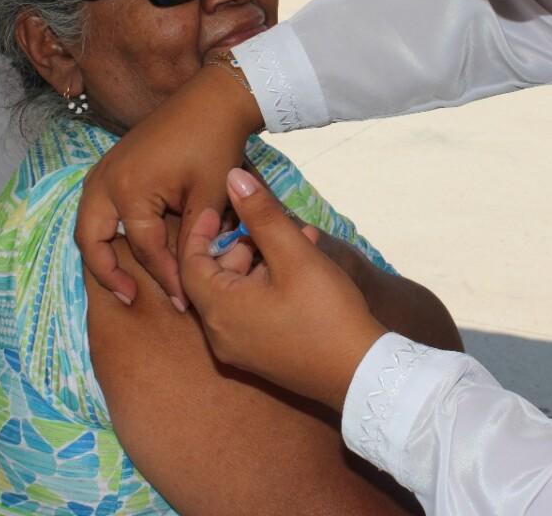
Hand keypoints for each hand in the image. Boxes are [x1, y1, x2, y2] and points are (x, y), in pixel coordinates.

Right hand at [74, 66, 262, 307]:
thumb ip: (193, 240)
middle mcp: (107, 180)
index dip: (166, 277)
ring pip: (86, 222)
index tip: (185, 300)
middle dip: (107, 273)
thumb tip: (186, 279)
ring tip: (122, 279)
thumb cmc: (215, 144)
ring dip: (99, 251)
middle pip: (91, 240)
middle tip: (130, 297)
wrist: (214, 100)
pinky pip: (95, 205)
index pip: (145, 250)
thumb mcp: (209, 197)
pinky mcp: (111, 163)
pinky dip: (102, 229)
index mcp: (130, 190)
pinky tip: (124, 245)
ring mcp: (104, 169)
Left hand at [180, 168, 388, 411]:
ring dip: (262, 262)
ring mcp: (241, 349)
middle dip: (241, 243)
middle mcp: (221, 335)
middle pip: (214, 278)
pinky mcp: (261, 356)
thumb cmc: (326, 312)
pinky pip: (251, 312)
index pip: (190, 263)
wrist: (361, 373)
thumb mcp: (294, 255)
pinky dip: (267, 285)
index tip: (223, 205)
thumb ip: (262, 214)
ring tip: (299, 238)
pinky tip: (304, 266)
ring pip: (237, 293)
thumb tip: (233, 177)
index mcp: (220, 311)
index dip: (202, 230)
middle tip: (269, 223)